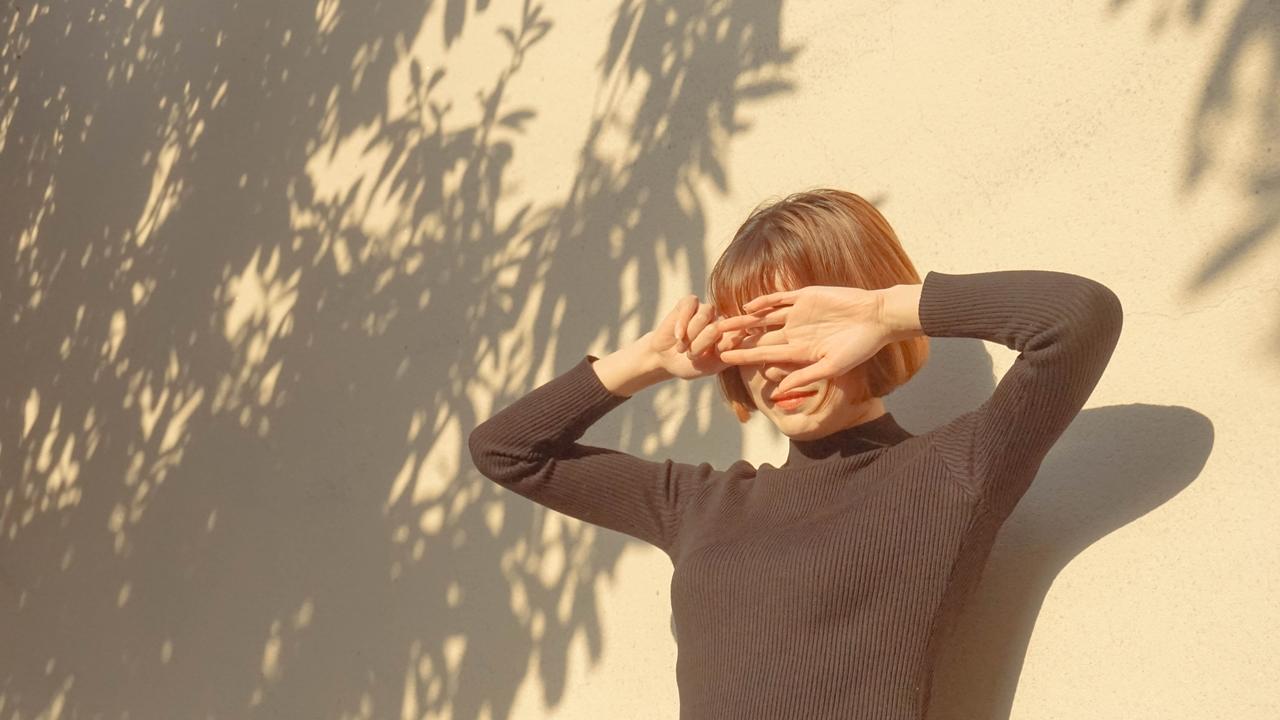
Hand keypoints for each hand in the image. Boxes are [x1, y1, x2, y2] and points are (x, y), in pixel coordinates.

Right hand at [648, 294, 750, 379]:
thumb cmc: (690, 365)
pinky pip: (689, 306)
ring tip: (681, 349)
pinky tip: (678, 336)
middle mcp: (721, 320)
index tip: (710, 358)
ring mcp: (706, 310)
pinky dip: (682, 323)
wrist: (665, 360)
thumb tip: (742, 331)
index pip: (736, 335)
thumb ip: (727, 349)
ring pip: (703, 316)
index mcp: (732, 336)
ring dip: (690, 335)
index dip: (721, 348)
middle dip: (701, 345)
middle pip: (718, 327)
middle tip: (691, 357)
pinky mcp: (689, 302)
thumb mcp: (710, 365)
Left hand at [715, 285, 892, 395]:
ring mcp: (798, 313)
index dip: (744, 355)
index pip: (765, 353)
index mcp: (800, 350)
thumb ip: (803, 377)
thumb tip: (777, 392)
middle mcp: (795, 332)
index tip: (724, 359)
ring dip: (744, 320)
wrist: (877, 317)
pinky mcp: (805, 296)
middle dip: (738, 338)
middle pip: (759, 336)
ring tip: (722, 322)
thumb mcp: (831, 366)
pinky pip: (779, 298)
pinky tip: (748, 306)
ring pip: (764, 317)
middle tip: (713, 340)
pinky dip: (763, 301)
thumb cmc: (859, 347)